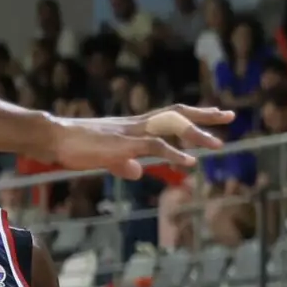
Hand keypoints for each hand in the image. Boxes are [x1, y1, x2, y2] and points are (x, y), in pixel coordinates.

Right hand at [51, 105, 234, 179]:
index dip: (193, 115)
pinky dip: (174, 154)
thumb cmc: (76, 147)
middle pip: (177, 113)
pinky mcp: (124, 145)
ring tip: (218, 145)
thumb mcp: (106, 158)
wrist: (56, 139)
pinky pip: (155, 148)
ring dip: (196, 136)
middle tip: (230, 116)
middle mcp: (137, 124)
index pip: (169, 114)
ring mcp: (132, 132)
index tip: (215, 114)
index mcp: (134, 125)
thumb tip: (139, 172)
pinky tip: (190, 163)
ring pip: (170, 128)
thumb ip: (125, 165)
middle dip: (205, 115)